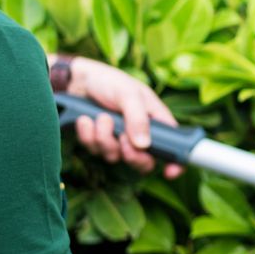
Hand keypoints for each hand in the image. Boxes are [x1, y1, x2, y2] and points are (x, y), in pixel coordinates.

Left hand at [58, 56, 184, 178]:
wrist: (78, 80)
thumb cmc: (110, 82)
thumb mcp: (128, 94)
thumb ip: (137, 118)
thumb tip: (143, 145)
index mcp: (156, 122)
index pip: (174, 148)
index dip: (175, 164)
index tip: (169, 172)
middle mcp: (139, 135)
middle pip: (143, 163)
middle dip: (131, 156)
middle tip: (123, 138)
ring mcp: (118, 141)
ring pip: (114, 157)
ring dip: (104, 138)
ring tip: (101, 116)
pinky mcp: (98, 142)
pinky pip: (94, 150)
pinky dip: (88, 135)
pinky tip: (85, 119)